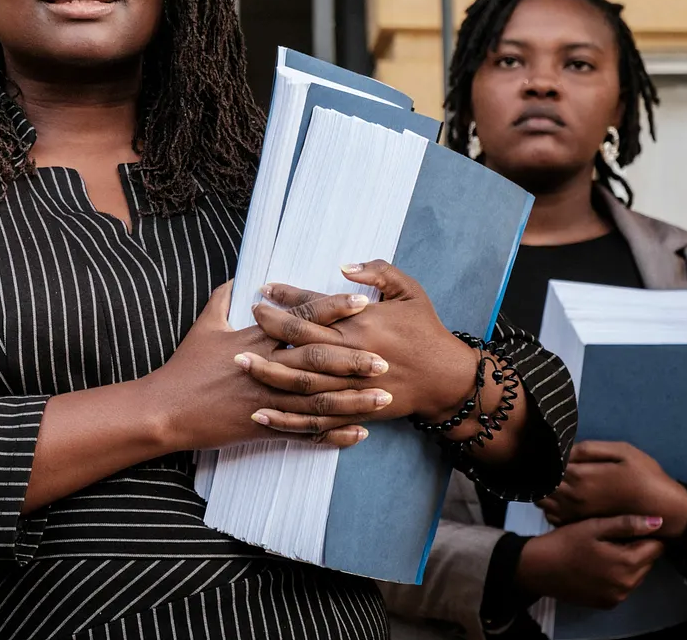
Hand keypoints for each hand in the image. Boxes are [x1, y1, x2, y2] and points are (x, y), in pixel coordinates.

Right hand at [140, 282, 393, 450]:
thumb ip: (222, 300)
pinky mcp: (263, 427)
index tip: (362, 302)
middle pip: (317, 361)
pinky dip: (332, 435)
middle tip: (386, 357)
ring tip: (383, 397)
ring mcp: (266, 400)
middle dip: (353, 358)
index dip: (332, 310)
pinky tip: (358, 434)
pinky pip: (304, 432)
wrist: (166, 409)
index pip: (301, 320)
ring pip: (317, 400)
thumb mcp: (203, 327)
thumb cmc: (184, 367)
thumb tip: (236, 279)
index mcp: (254, 340)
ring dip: (352, 400)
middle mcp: (265, 368)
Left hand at [248, 261, 477, 422]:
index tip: (265, 288)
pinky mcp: (353, 411)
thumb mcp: (410, 291)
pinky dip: (287, 419)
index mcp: (363, 322)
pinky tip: (261, 414)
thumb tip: (344, 266)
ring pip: (302, 382)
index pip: (317, 306)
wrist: (446, 379)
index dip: (288, 296)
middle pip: (302, 343)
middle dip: (270, 330)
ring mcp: (351, 387)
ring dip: (268, 372)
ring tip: (240, 362)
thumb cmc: (426, 330)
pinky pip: (314, 419)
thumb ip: (378, 272)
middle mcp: (353, 354)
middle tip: (247, 319)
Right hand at [516, 515, 666, 607]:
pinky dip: (618, 576)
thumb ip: (627, 524)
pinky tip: (599, 566)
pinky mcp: (607, 604)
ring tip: (605, 550)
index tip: (631, 528)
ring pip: (637, 575)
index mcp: (627, 563)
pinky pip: (624, 587)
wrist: (538, 568)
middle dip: (637, 549)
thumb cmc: (566, 542)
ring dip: (628, 563)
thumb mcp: (594, 527)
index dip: (647, 535)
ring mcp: (618, 597)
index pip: (656, 548)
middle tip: (614, 537)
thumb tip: (658, 522)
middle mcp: (628, 585)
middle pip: (647, 562)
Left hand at [539, 442, 686, 537]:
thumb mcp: (622, 451)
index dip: (545, 457)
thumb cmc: (646, 476)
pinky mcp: (582, 525)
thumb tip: (565, 449)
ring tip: (552, 478)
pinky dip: (550, 505)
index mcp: (581, 476)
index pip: (548, 464)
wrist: (665, 510)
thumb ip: (589, 449)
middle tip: (547, 463)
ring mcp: (576, 514)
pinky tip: (559, 496)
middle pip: (542, 483)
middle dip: (541, 472)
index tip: (546, 450)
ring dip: (543, 488)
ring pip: (543, 500)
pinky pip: (553, 515)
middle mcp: (573, 497)